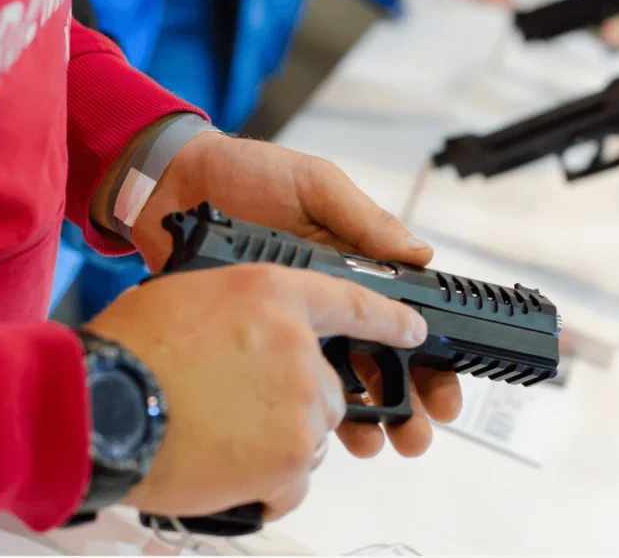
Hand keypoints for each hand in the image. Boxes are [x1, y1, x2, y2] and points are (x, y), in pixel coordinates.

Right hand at [87, 263, 426, 519]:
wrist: (97, 403)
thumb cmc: (131, 349)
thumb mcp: (191, 294)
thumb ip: (246, 309)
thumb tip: (267, 334)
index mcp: (275, 296)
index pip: (353, 301)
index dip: (388, 318)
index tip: (413, 331)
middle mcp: (300, 347)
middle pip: (329, 388)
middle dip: (295, 404)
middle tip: (237, 408)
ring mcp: (301, 405)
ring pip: (309, 436)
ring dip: (275, 444)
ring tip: (218, 435)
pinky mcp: (291, 460)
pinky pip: (292, 481)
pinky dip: (265, 483)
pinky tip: (222, 464)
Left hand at [130, 132, 462, 457]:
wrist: (173, 184)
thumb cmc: (247, 175)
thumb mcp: (315, 186)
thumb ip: (364, 221)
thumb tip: (420, 253)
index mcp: (357, 265)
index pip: (405, 319)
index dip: (431, 359)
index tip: (444, 392)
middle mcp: (330, 301)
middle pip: (384, 362)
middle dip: (408, 403)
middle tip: (416, 435)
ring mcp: (294, 324)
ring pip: (343, 382)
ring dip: (367, 417)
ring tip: (379, 442)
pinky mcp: (256, 340)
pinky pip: (291, 382)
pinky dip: (311, 410)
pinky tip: (326, 431)